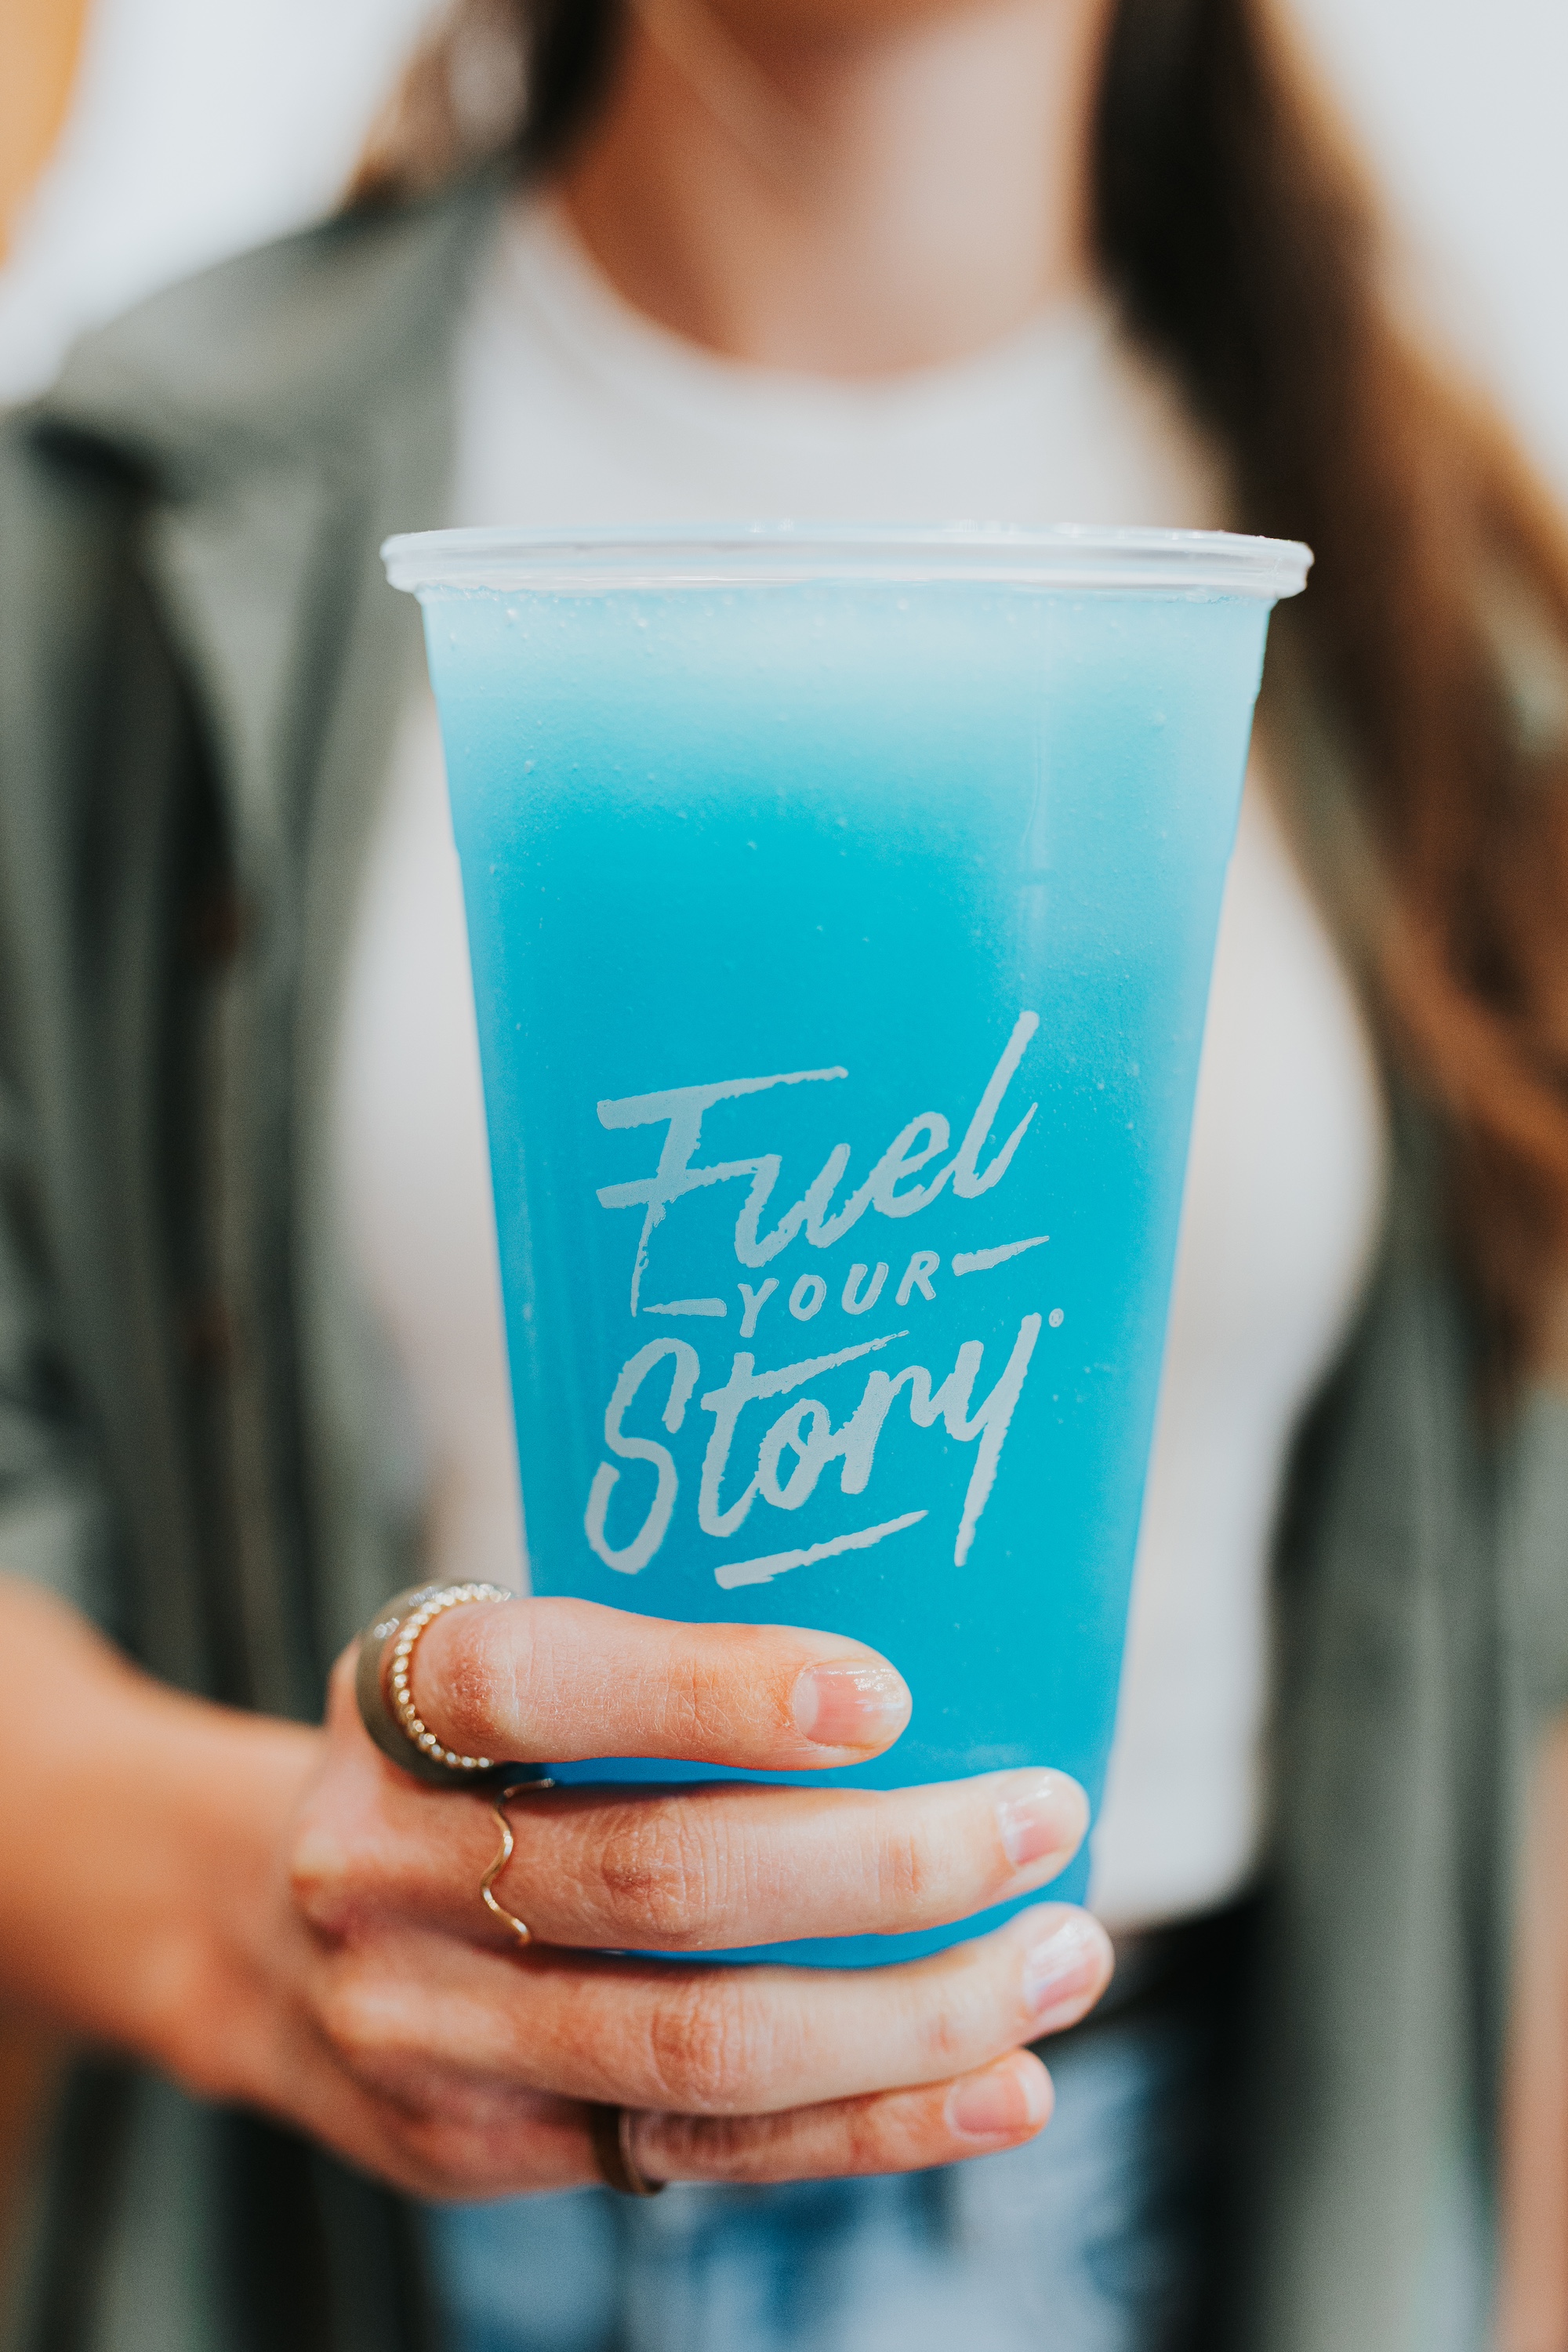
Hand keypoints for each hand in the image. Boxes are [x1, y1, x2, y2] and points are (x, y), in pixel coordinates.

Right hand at [0, 1580, 1111, 2199]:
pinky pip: (704, 2155)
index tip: (887, 1696)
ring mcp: (425, 2035)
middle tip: (1040, 1817)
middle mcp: (383, 1875)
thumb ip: (642, 1655)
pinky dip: (876, 2125)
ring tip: (1062, 1954)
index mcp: (389, 1711)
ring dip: (916, 2012)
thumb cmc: (443, 1758)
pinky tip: (1004, 2086)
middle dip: (886, 1864)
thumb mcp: (484, 1656)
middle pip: (655, 1885)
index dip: (711, 1691)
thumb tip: (938, 1642)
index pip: (533, 1684)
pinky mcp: (484, 2150)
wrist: (252, 1925)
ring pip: (699, 2048)